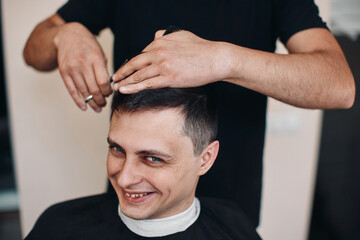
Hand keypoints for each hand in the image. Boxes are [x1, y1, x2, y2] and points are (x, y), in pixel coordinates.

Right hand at [54, 22, 111, 111]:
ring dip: (92, 102)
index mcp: (95, 58)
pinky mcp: (63, 72)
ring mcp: (72, 69)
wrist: (68, 35)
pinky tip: (84, 107)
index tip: (109, 94)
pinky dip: (79, 101)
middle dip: (101, 100)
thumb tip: (108, 88)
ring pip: (83, 92)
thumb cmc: (88, 46)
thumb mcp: (100, 53)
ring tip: (97, 107)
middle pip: (94, 89)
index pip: (103, 82)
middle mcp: (83, 64)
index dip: (108, 92)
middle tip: (104, 104)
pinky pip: (72, 90)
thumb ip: (104, 70)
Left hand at [112, 30, 228, 93]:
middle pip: (134, 63)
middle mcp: (159, 52)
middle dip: (122, 71)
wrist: (216, 58)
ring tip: (116, 86)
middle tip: (114, 78)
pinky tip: (125, 90)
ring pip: (139, 75)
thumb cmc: (201, 48)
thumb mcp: (181, 35)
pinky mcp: (169, 78)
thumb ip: (166, 35)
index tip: (126, 69)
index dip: (132, 63)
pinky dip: (134, 87)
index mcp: (161, 41)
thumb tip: (156, 36)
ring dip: (125, 81)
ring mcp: (163, 65)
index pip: (141, 53)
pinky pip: (147, 84)